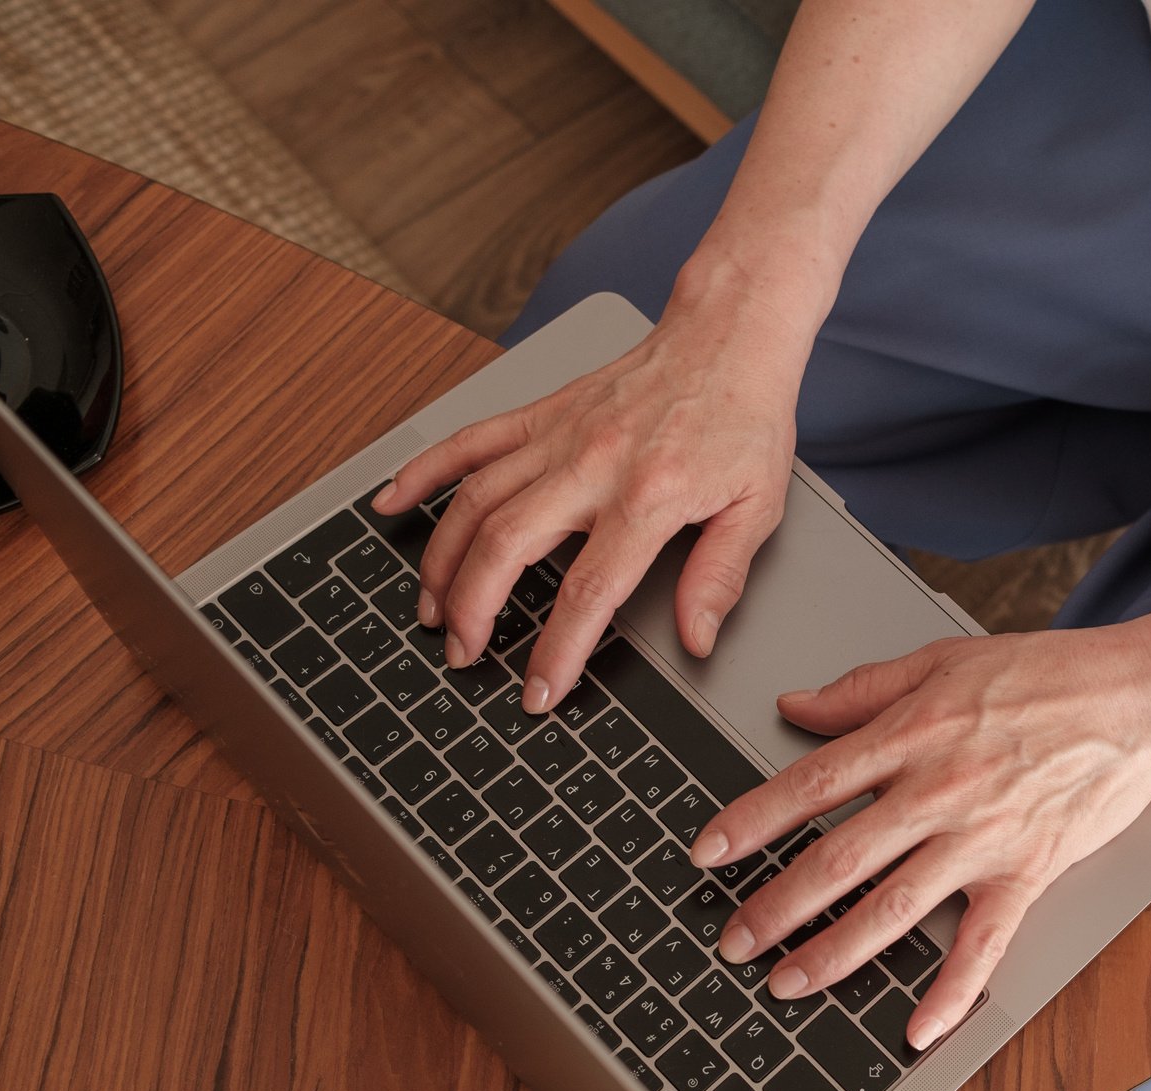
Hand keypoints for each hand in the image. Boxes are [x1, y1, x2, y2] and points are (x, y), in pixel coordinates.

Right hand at [372, 290, 811, 710]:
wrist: (727, 337)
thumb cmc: (743, 420)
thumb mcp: (757, 508)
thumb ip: (720, 577)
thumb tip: (696, 639)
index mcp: (647, 498)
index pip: (587, 592)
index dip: (556, 651)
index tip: (539, 692)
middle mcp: (591, 466)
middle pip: (506, 546)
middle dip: (474, 610)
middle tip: (464, 654)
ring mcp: (557, 436)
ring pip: (475, 501)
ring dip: (443, 561)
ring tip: (432, 610)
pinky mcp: (540, 413)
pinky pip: (468, 441)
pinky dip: (424, 471)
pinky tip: (393, 504)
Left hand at [689, 623, 1150, 1050]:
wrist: (1138, 698)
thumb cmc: (1048, 675)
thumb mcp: (943, 659)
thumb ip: (863, 688)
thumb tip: (795, 706)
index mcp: (912, 734)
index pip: (812, 785)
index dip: (752, 822)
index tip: (708, 852)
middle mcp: (939, 791)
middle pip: (837, 860)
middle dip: (775, 907)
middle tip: (731, 940)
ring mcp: (982, 839)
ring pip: (893, 909)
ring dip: (834, 954)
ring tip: (787, 985)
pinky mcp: (1027, 874)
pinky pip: (982, 945)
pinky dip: (950, 993)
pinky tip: (917, 1030)